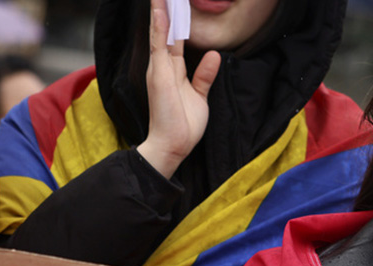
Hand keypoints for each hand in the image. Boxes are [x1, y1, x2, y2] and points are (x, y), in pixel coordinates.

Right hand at [136, 0, 221, 178]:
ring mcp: (160, 69)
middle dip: (168, 9)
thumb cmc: (183, 125)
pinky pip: (159, 44)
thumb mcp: (200, 96)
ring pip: (160, 31)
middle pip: (166, 30)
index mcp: (173, 71)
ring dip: (162, 10)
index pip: (175, 39)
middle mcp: (163, 66)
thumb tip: (213, 55)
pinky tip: (161, 10)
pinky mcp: (159, 74)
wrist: (173, 145)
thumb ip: (204, 75)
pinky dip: (159, 26)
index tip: (180, 2)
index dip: (178, 21)